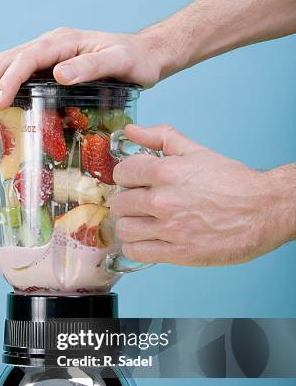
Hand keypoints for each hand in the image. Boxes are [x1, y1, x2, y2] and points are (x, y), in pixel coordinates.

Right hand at [0, 28, 162, 111]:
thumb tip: (57, 75)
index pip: (27, 59)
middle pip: (8, 59)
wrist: (146, 56)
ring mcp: (50, 56)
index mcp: (63, 43)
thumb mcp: (119, 62)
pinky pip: (21, 73)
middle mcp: (52, 46)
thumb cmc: (136, 61)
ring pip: (9, 64)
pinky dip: (2, 84)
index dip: (10, 81)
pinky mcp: (52, 67)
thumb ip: (91, 67)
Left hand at [110, 124, 295, 265]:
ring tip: (144, 223)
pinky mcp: (178, 253)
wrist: (265, 210)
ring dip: (130, 225)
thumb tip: (131, 131)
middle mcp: (163, 200)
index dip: (126, 177)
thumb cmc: (234, 183)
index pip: (121, 173)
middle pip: (120, 203)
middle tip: (141, 204)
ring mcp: (170, 228)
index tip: (134, 182)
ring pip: (124, 229)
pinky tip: (147, 240)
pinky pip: (136, 252)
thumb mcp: (197, 152)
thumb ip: (160, 138)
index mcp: (166, 172)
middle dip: (128, 202)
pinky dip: (136, 247)